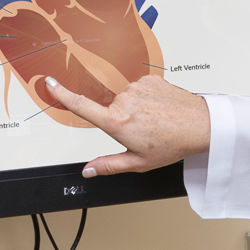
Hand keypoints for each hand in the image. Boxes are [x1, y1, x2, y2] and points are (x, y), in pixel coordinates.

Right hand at [41, 74, 212, 176]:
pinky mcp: (149, 78)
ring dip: (136, 109)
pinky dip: (147, 98)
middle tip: (143, 131)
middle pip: (111, 109)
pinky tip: (159, 109)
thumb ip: (108, 165)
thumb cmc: (173, 144)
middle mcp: (124, 100)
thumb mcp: (138, 162)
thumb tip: (88, 170)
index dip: (61, 94)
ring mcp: (137, 87)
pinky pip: (140, 88)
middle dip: (122, 119)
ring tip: (155, 121)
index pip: (81, 106)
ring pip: (127, 98)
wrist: (200, 125)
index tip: (49, 83)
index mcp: (116, 122)